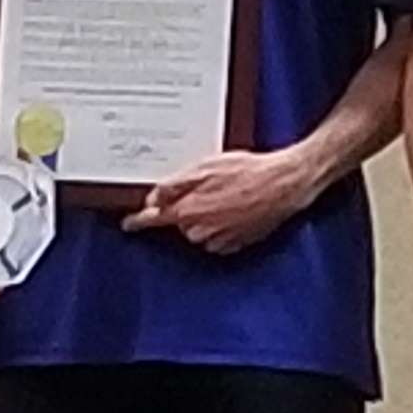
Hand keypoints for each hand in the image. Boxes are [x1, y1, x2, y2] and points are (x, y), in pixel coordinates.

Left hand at [125, 146, 318, 255]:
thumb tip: (153, 199)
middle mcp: (200, 231)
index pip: (153, 220)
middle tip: (211, 187)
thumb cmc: (248, 173)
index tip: (128, 224)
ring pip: (200, 230)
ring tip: (229, 195)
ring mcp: (219, 240)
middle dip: (189, 207)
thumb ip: (174, 186)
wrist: (284, 185)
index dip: (138, 221)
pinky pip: (220, 236)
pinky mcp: (236, 244)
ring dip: (208, 215)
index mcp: (188, 211)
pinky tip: (238, 208)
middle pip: (181, 222)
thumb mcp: (204, 168)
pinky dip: (224, 224)